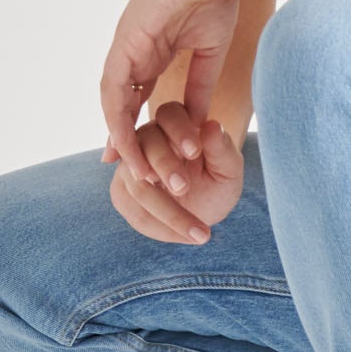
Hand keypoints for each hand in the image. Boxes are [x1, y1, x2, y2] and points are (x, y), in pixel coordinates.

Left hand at [99, 0, 240, 228]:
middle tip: (133, 174)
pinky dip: (119, 122)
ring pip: (114, 104)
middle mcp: (133, 51)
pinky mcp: (125, 45)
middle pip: (121, 105)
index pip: (138, 95)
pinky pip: (115, 93)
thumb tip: (199, 118)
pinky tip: (125, 147)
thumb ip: (200, 84)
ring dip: (122, 140)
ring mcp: (125, 48)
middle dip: (125, 140)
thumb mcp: (209, 51)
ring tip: (134, 172)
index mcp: (152, 48)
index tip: (143, 155)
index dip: (139, 125)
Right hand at [101, 102, 245, 243]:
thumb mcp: (228, 170)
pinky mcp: (121, 190)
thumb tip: (212, 125)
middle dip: (165, 166)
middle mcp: (148, 138)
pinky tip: (182, 237)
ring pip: (136, 181)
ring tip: (197, 233)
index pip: (170, 114)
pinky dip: (157, 226)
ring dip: (166, 209)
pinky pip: (130, 207)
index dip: (179, 130)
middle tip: (184, 189)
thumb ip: (221, 149)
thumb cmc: (219, 183)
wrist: (204, 212)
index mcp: (177, 124)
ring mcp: (130, 164)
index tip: (195, 152)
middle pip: (145, 144)